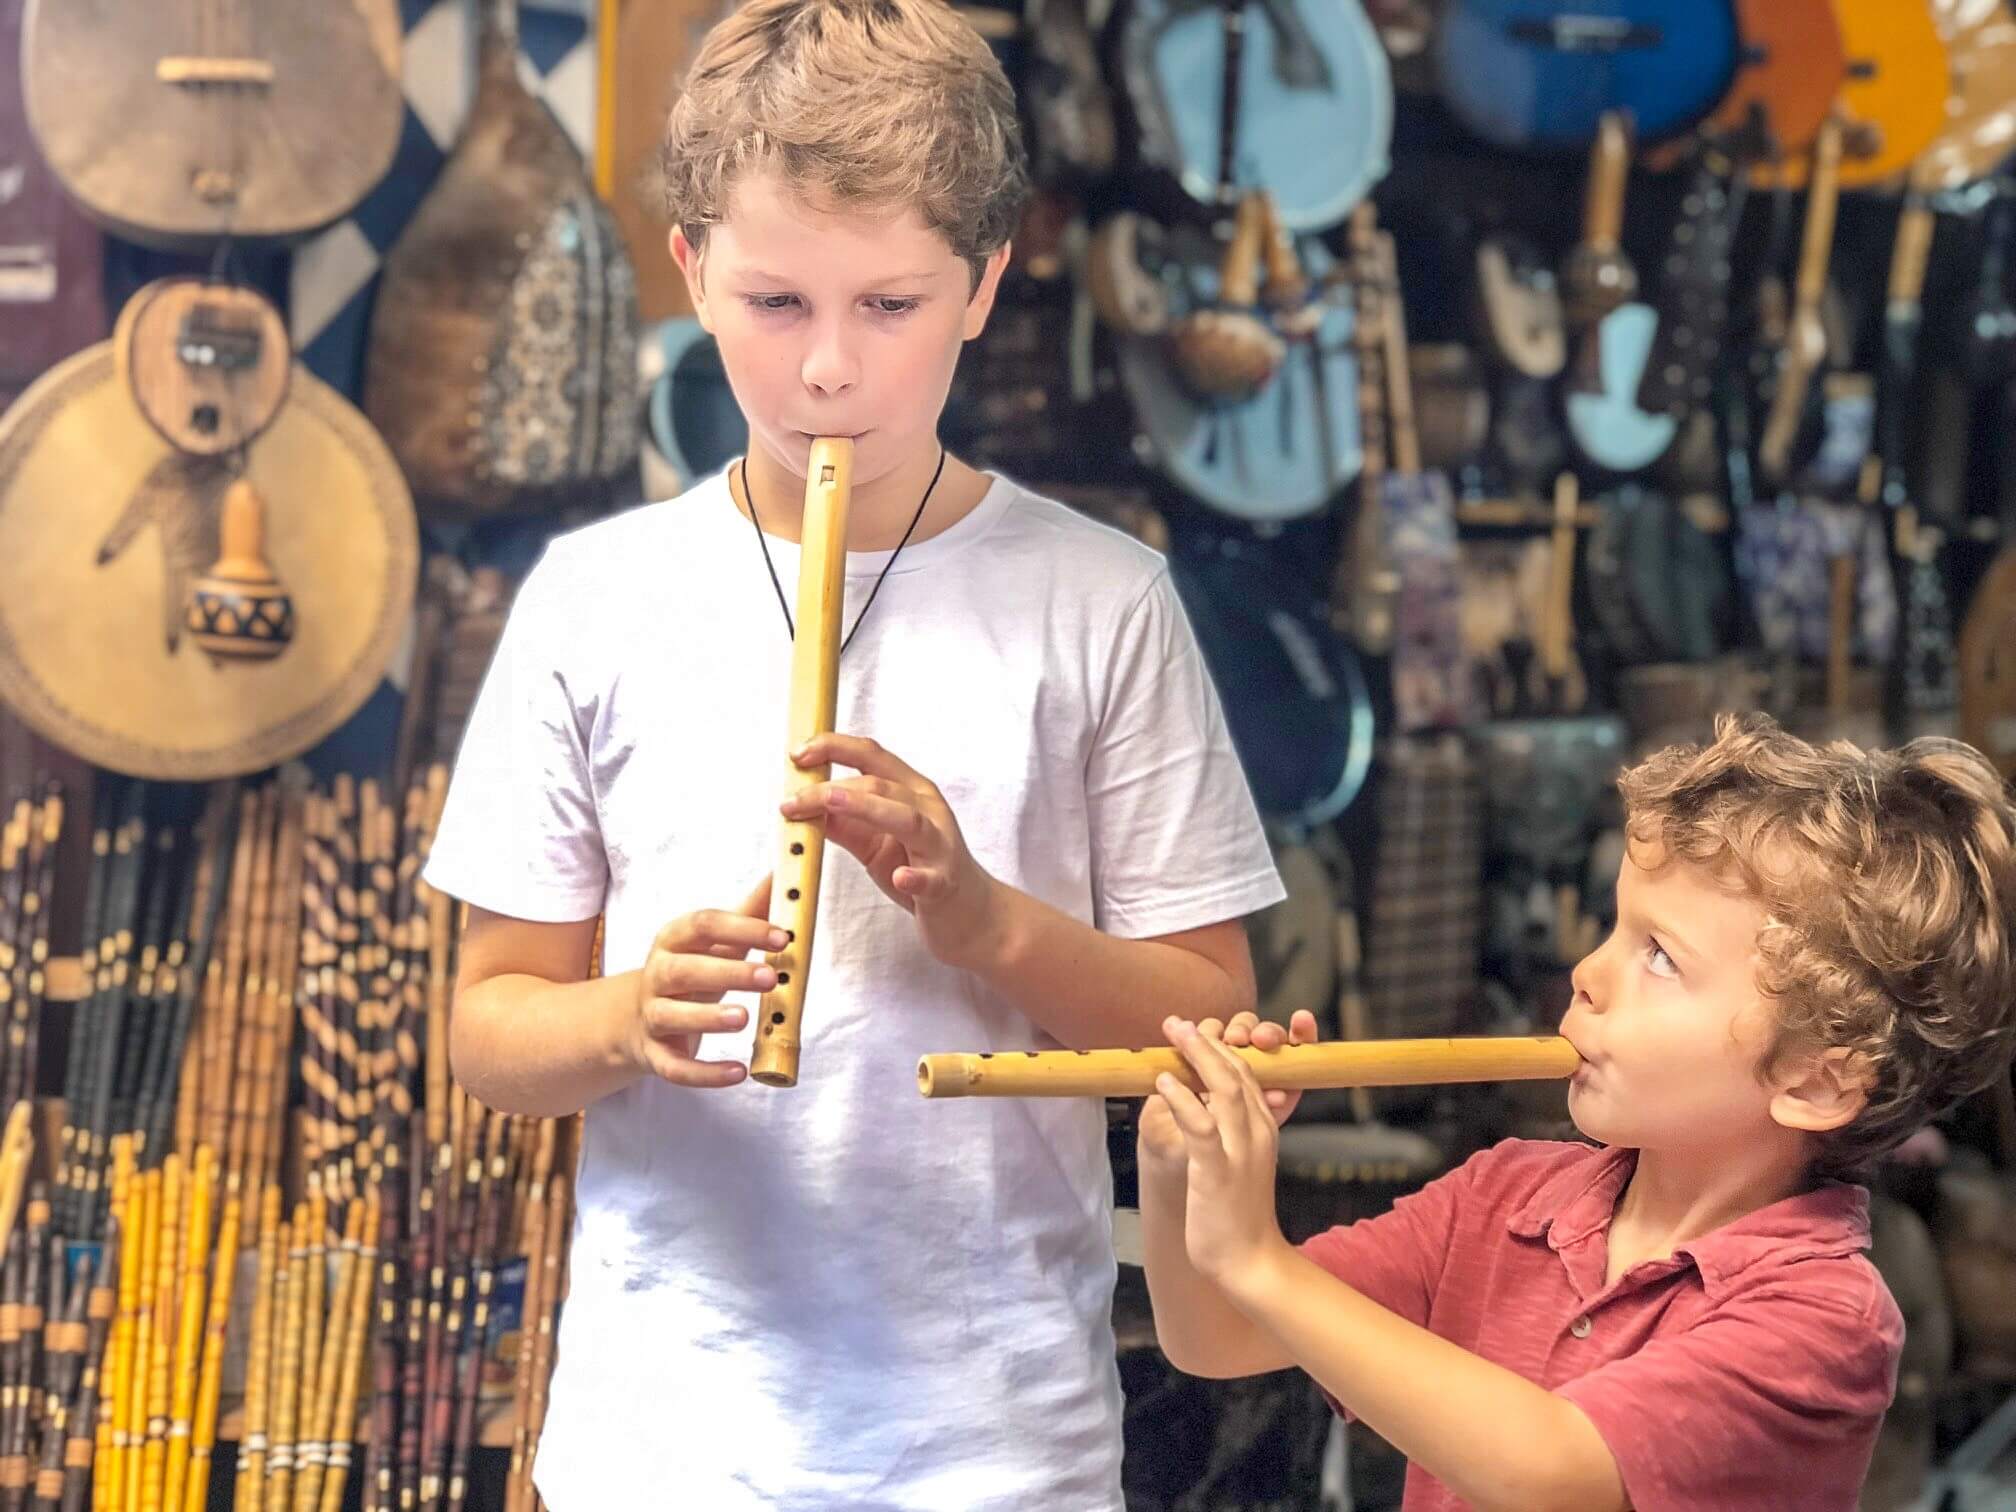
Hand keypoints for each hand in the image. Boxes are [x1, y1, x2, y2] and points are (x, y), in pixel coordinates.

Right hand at [628, 875, 782, 1088]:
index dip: (743, 928)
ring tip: (744, 1018)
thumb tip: (782, 874)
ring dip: (708, 1018)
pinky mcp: (656, 1055)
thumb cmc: (691, 972)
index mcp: (674, 940)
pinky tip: (737, 1073)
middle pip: (685, 970)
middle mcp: (657, 975)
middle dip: (728, 972)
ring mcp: (652, 1016)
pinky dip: (704, 1073)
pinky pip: (675, 1067)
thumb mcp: (713, 942)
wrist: (635, 1019)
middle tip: (770, 978)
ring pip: (672, 1016)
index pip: (703, 925)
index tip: (783, 937)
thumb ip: (748, 912)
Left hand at [780, 733, 1006, 970]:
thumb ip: (845, 823)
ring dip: (866, 808)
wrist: (970, 913)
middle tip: (790, 801)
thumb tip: (805, 807)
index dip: (833, 747)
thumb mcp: (877, 843)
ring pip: (906, 819)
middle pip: (880, 785)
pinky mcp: (946, 884)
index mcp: (911, 792)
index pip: (871, 756)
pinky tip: (900, 876)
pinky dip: (915, 876)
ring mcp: (940, 847)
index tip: (797, 754)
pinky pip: (931, 878)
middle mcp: (928, 810)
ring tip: (831, 804)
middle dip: (830, 789)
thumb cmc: (922, 869)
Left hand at [1152, 1014, 1302, 1286]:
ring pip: (1223, 1089)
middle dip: (1207, 1041)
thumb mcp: (1241, 1163)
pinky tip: (1163, 1083)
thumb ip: (1230, 1131)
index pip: (1246, 1073)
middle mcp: (1256, 1132)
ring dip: (1197, 1056)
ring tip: (1173, 1034)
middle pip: (1237, 1071)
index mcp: (1263, 1128)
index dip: (1221, 1047)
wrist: (1251, 1263)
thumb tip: (1204, 1104)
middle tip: (1178, 1021)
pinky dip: (1182, 1099)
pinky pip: (1201, 1126)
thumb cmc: (1240, 1214)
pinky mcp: (1218, 1172)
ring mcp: (1240, 1151)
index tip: (1196, 1029)